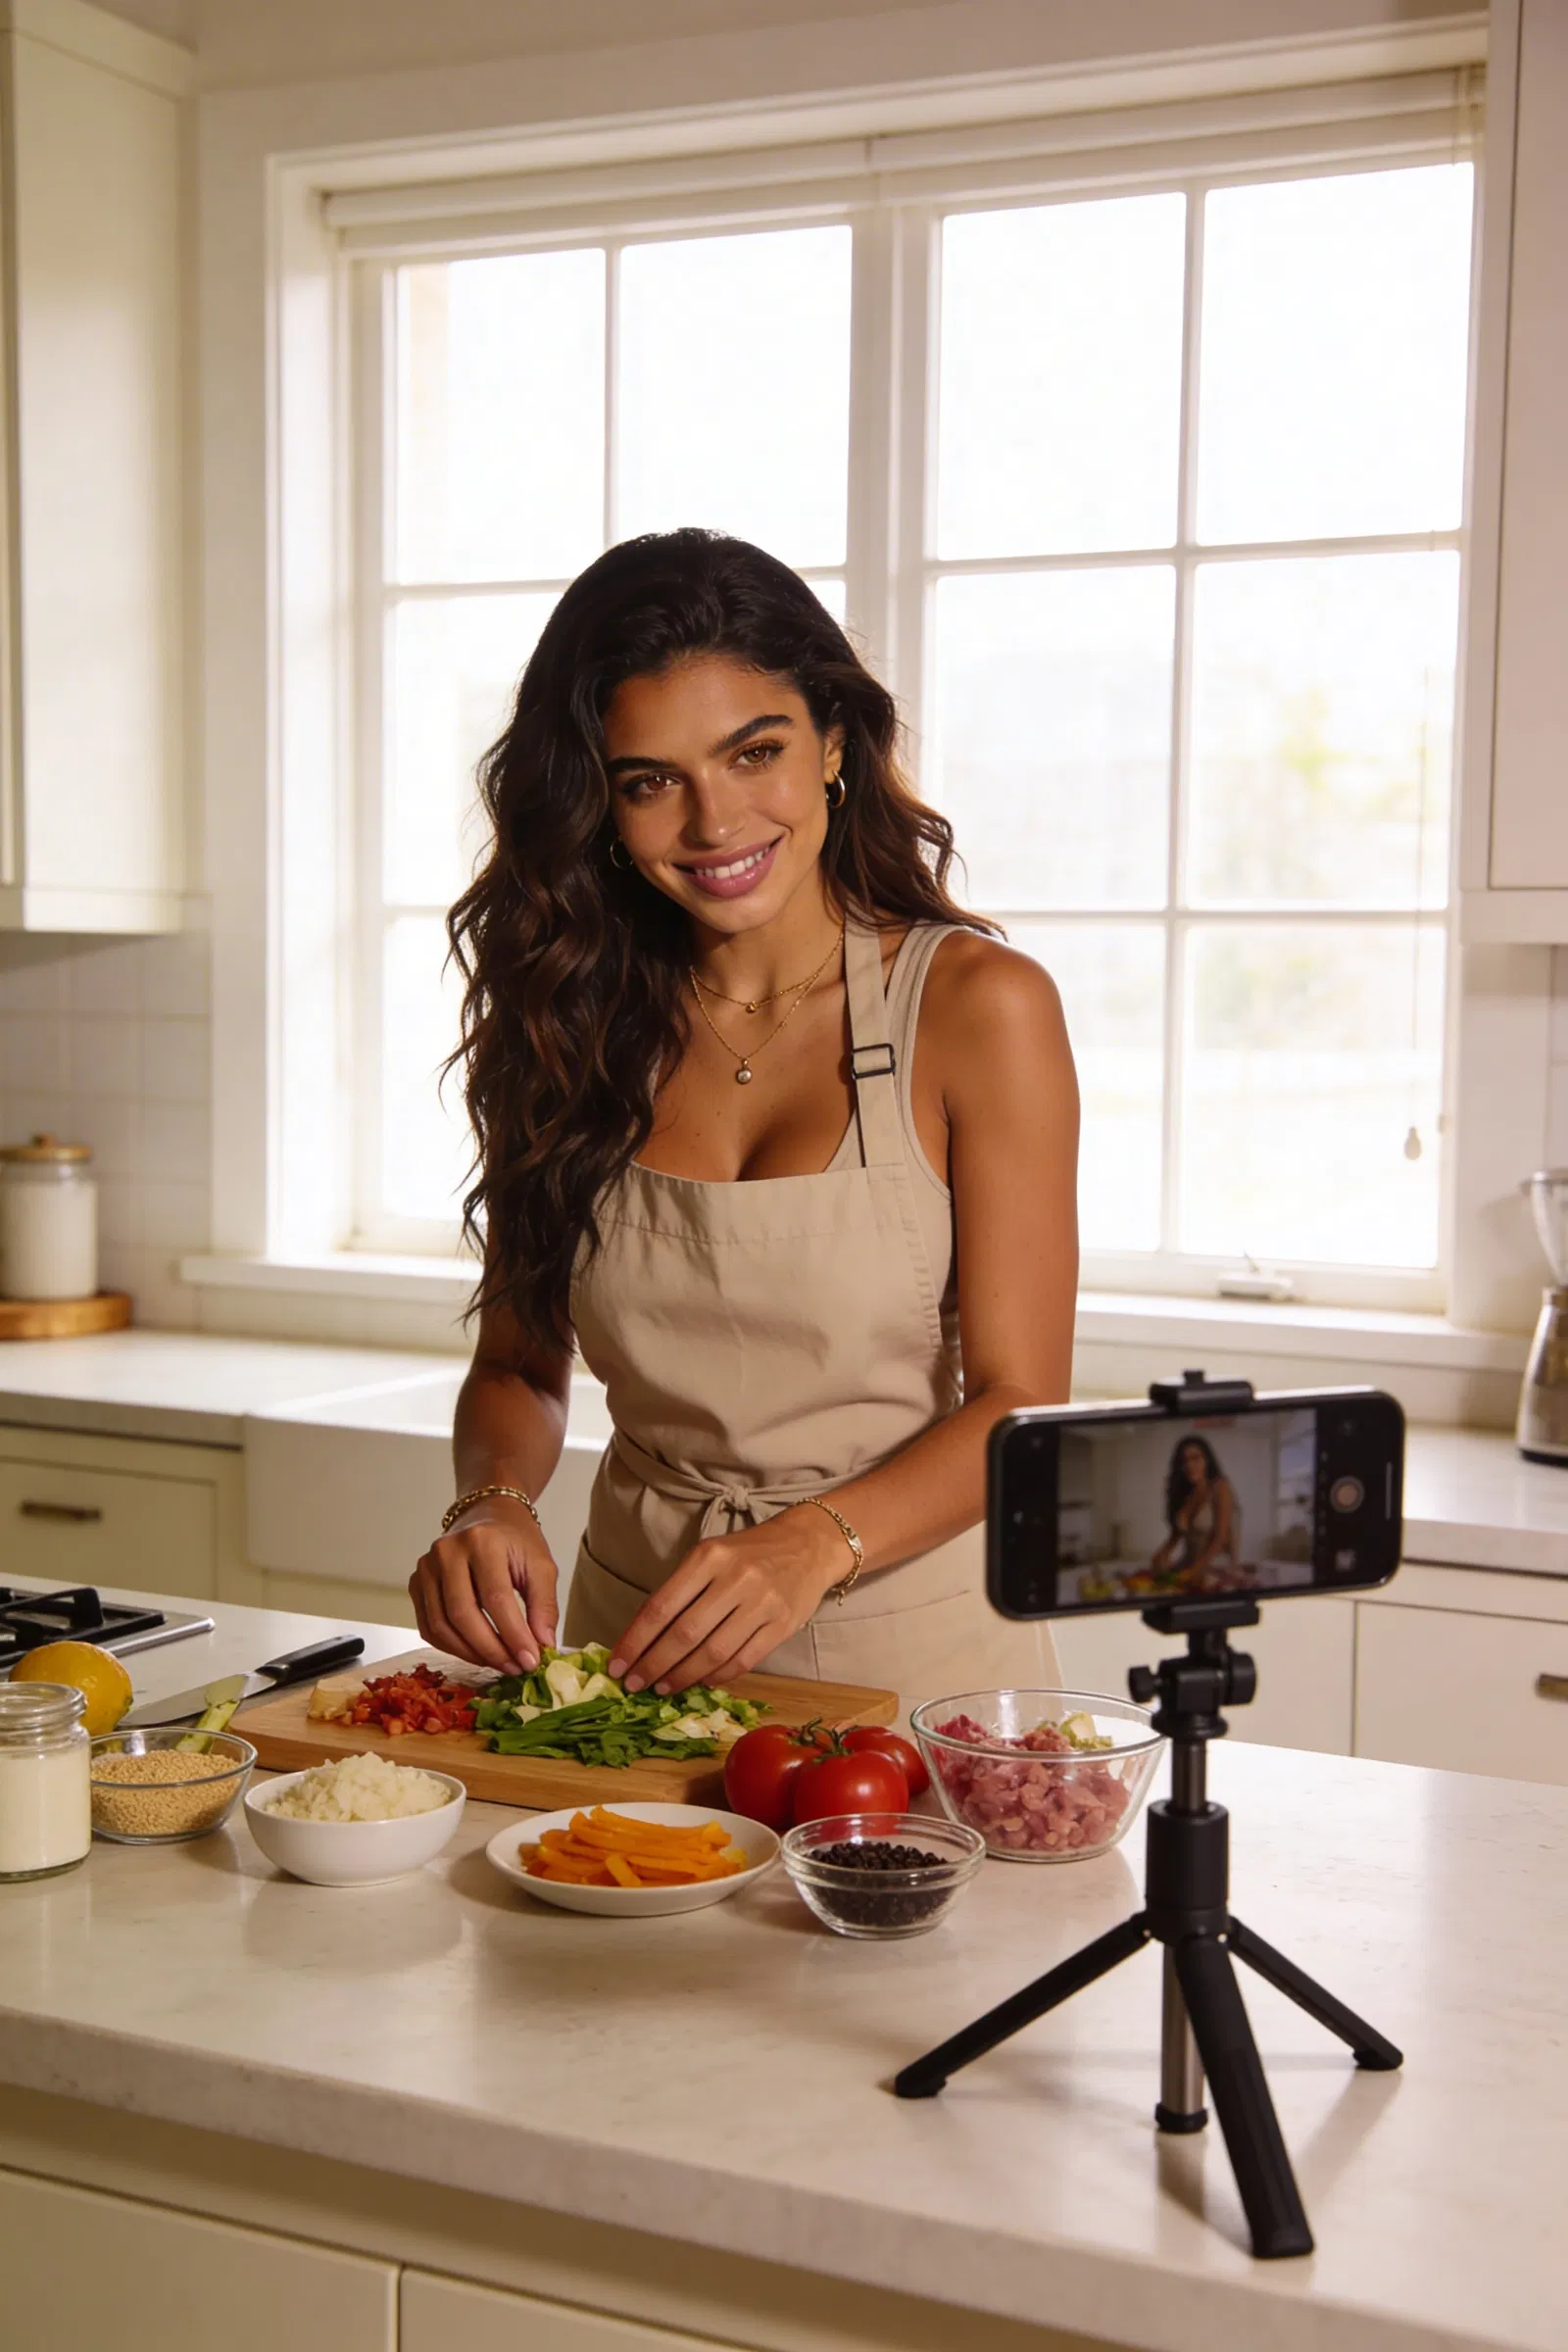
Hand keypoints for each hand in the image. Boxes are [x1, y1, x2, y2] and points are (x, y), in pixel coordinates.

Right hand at [410, 1500, 558, 1672]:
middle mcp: (447, 1551)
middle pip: (463, 1614)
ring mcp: (426, 1567)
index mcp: (482, 1541)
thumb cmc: (516, 1540)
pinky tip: (476, 1653)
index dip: (513, 1635)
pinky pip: (428, 1626)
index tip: (531, 1661)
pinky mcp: (415, 1583)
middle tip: (515, 1667)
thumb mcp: (541, 1565)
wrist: (488, 1514)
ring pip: (441, 1626)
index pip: (496, 1598)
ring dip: (471, 1654)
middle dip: (491, 1649)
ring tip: (500, 1664)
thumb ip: (544, 1606)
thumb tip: (542, 1647)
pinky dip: (452, 1647)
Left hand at [608, 1507, 848, 1693]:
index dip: (635, 1640)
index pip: (662, 1606)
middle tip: (634, 1684)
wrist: (809, 1545)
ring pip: (713, 1653)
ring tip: (662, 1687)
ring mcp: (762, 1603)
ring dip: (682, 1676)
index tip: (617, 1664)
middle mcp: (735, 1579)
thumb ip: (681, 1590)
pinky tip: (700, 1681)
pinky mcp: (782, 1625)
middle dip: (653, 1665)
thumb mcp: (711, 1555)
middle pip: (685, 1634)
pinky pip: (742, 1661)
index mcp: (709, 1557)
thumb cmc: (749, 1552)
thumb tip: (644, 1637)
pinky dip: (716, 1677)